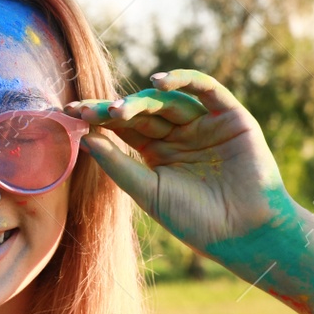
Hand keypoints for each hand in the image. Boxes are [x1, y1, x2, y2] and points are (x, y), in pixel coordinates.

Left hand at [64, 70, 289, 251]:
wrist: (244, 233)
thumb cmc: (195, 220)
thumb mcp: (148, 192)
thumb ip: (118, 164)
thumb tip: (84, 137)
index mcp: (157, 152)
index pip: (123, 126)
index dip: (98, 118)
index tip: (69, 113)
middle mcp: (179, 133)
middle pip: (141, 111)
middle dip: (113, 109)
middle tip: (87, 111)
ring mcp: (204, 122)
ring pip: (168, 99)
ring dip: (142, 100)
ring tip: (119, 109)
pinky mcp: (230, 115)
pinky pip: (206, 89)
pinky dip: (184, 79)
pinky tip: (160, 82)